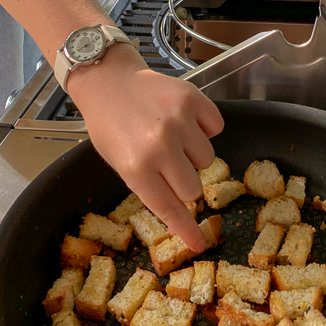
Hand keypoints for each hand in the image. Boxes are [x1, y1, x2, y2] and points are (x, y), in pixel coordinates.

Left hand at [68, 45, 223, 251]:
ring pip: (208, 159)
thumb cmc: (111, 125)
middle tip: (169, 163)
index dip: (186, 229)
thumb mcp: (119, 163)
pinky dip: (205, 126)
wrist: (109, 81)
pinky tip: (184, 118)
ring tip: (173, 135)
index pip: (169, 208)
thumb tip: (179, 218)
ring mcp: (178, 121)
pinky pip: (216, 127)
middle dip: (184, 180)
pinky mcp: (192, 99)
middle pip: (194, 188)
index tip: (199, 244)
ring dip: (194, 152)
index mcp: (135, 167)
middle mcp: (159, 146)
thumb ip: (149, 188)